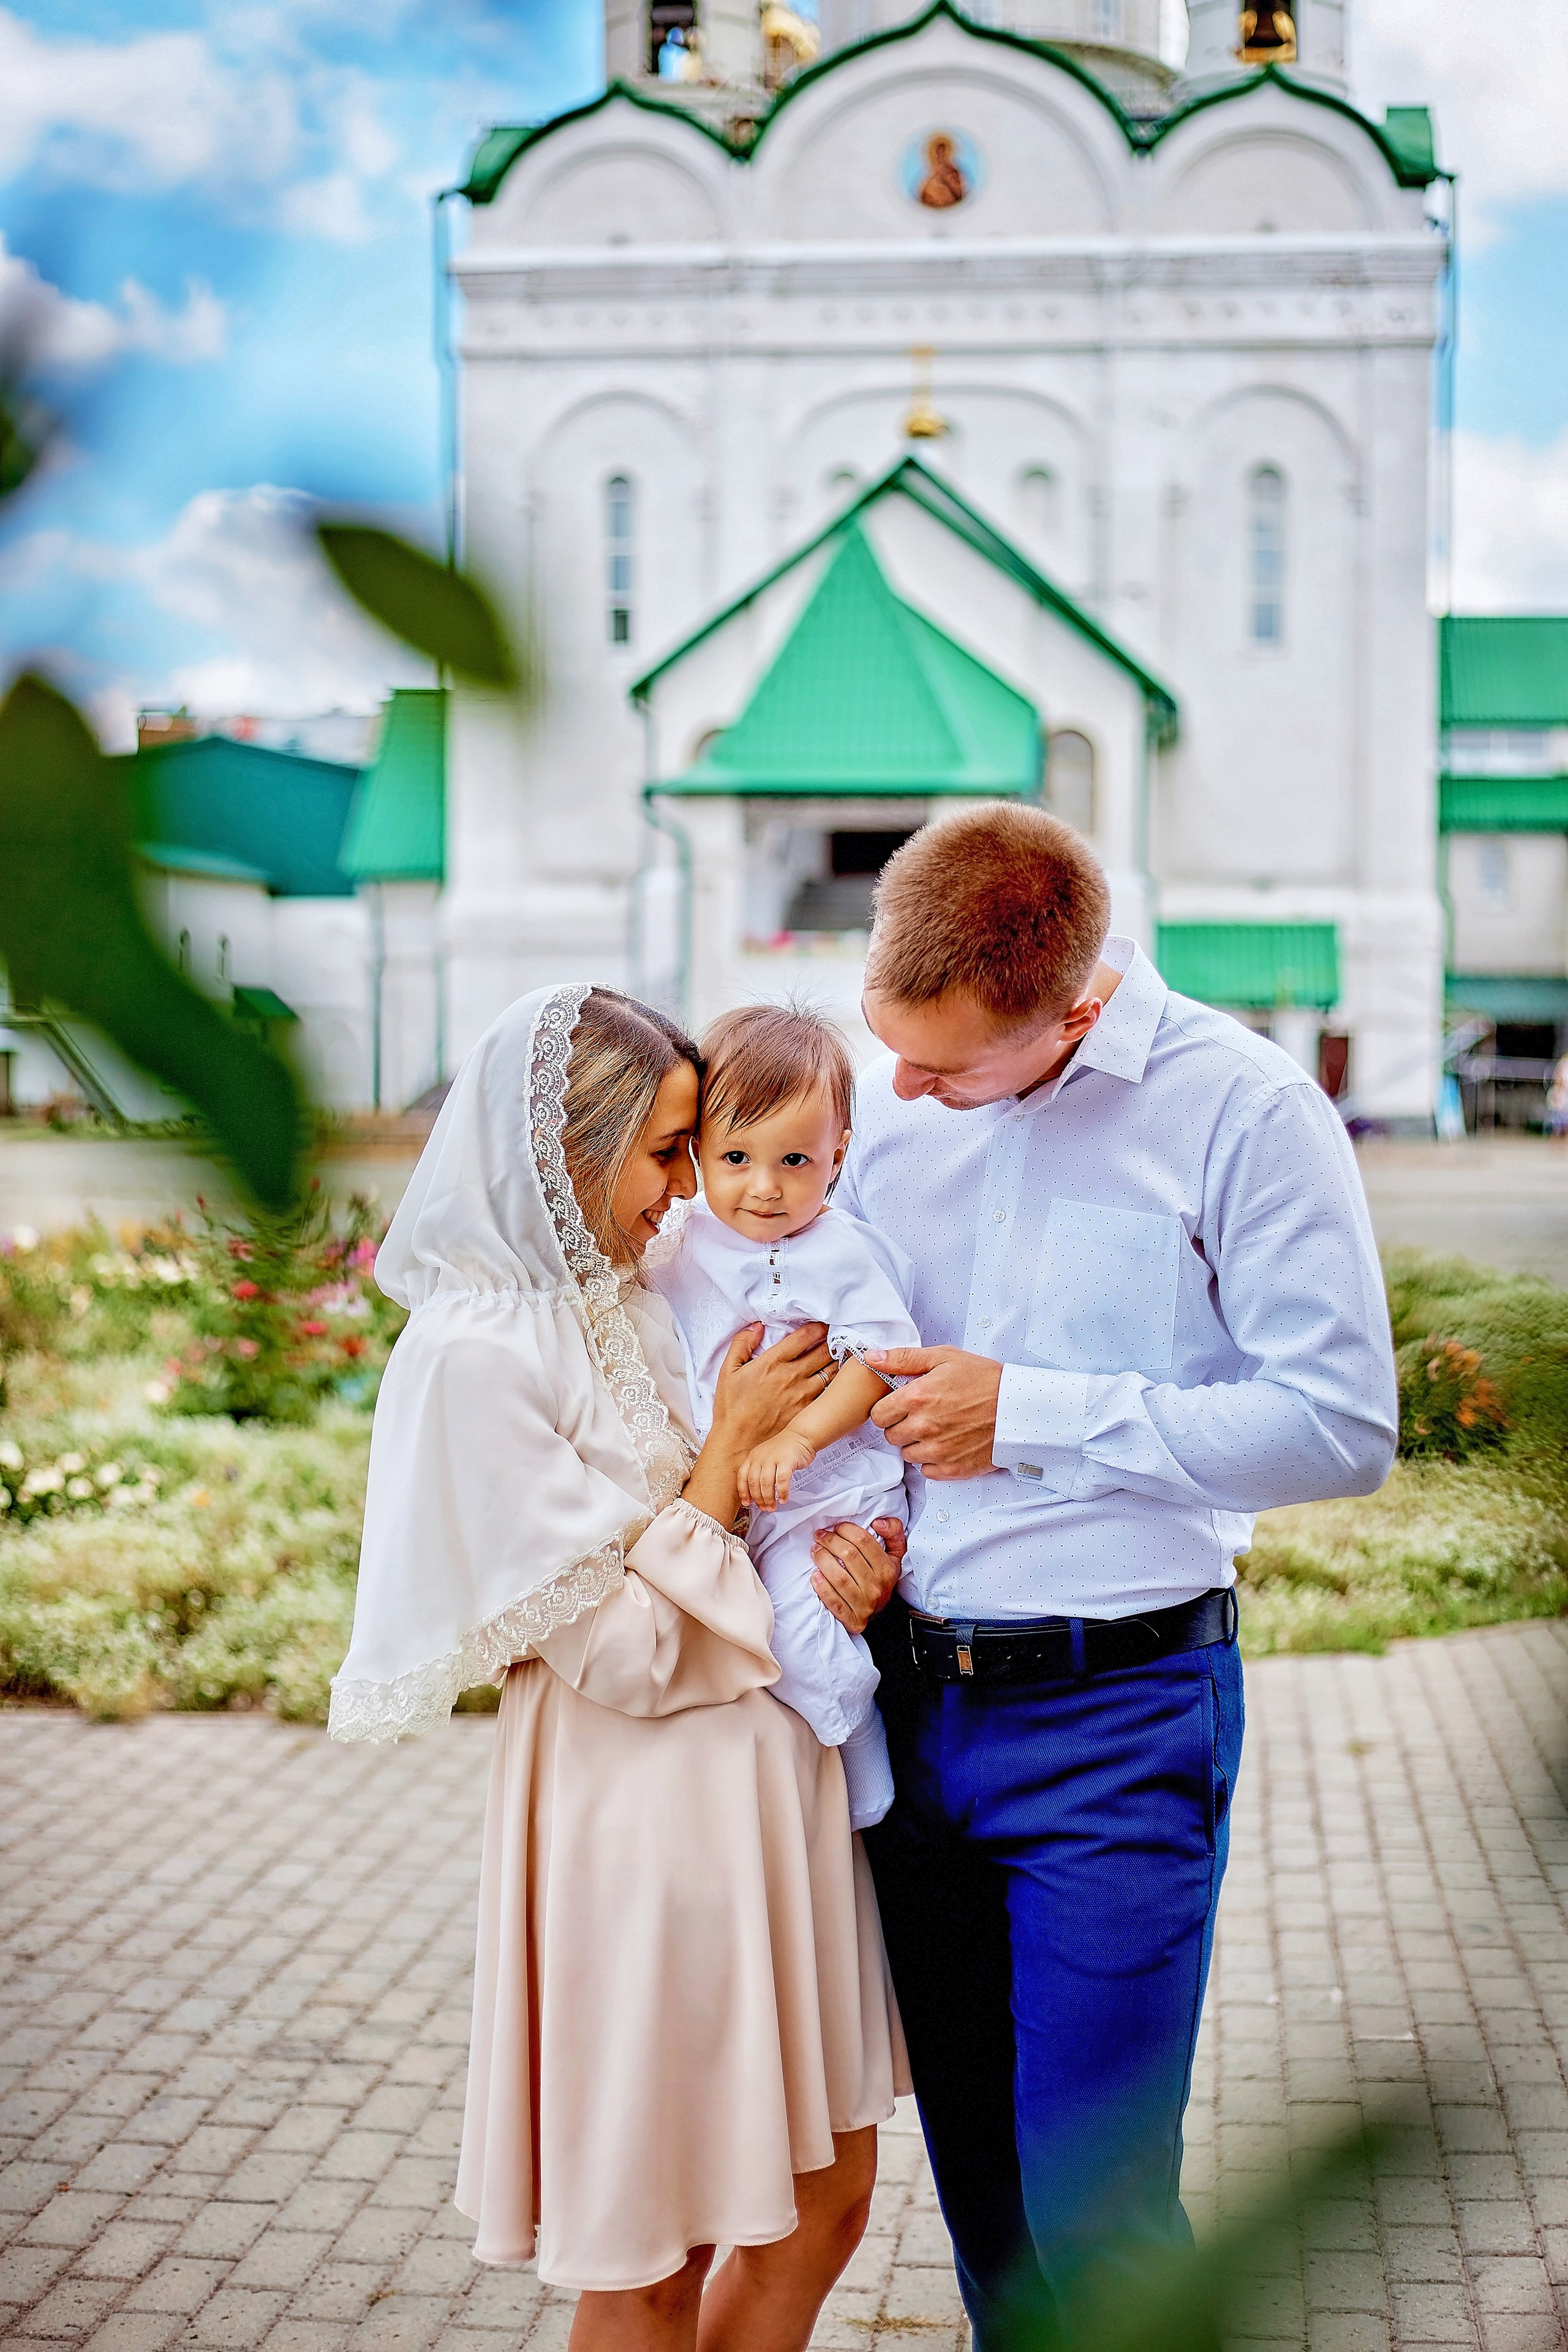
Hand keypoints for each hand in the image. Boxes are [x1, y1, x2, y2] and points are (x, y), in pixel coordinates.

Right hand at [709, 1321, 832, 1454]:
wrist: (738, 1443)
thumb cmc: (732, 1408)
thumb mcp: (728, 1371)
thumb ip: (741, 1344)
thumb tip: (757, 1327)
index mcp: (772, 1363)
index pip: (802, 1338)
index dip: (816, 1328)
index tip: (821, 1325)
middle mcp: (791, 1376)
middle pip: (822, 1352)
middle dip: (831, 1341)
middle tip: (837, 1335)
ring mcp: (802, 1395)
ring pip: (830, 1371)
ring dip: (837, 1360)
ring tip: (842, 1354)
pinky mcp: (808, 1411)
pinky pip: (828, 1392)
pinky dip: (836, 1383)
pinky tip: (839, 1380)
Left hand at [739, 1430, 816, 1511]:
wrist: (801, 1435)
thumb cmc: (784, 1449)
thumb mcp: (766, 1456)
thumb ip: (760, 1471)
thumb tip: (756, 1493)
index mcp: (753, 1457)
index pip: (742, 1477)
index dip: (743, 1492)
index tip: (746, 1503)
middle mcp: (760, 1457)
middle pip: (754, 1483)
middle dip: (758, 1499)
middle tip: (764, 1508)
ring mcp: (773, 1458)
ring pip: (766, 1483)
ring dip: (769, 1498)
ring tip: (773, 1506)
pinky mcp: (786, 1460)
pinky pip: (781, 1480)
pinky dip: (782, 1492)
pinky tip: (783, 1499)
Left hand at [810, 1516, 904, 1634]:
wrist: (879, 1612)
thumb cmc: (882, 1578)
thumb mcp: (895, 1554)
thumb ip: (893, 1532)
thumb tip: (879, 1522)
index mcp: (887, 1569)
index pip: (864, 1541)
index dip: (846, 1529)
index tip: (836, 1527)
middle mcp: (876, 1586)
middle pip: (849, 1556)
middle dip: (830, 1541)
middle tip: (821, 1536)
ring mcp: (864, 1604)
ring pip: (839, 1578)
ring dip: (823, 1560)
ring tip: (815, 1551)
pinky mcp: (852, 1619)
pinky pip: (834, 1603)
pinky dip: (822, 1588)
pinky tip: (815, 1576)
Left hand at [867, 1346, 1003, 1481]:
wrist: (1018, 1408)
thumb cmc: (984, 1380)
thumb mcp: (944, 1357)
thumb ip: (903, 1358)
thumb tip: (871, 1358)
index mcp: (917, 1397)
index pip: (878, 1414)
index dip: (888, 1409)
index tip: (901, 1406)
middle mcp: (924, 1426)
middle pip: (891, 1436)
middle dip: (902, 1426)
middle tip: (923, 1416)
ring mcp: (937, 1450)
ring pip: (907, 1454)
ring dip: (917, 1444)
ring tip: (939, 1429)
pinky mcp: (951, 1468)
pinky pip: (926, 1471)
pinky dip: (933, 1460)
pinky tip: (948, 1444)